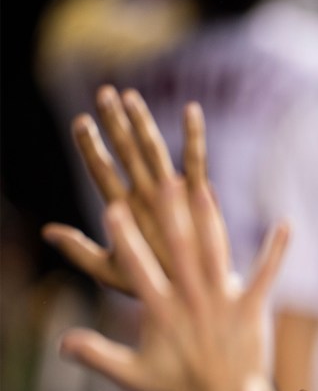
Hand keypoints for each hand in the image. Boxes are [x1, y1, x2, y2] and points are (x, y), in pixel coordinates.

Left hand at [42, 86, 217, 293]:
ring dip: (143, 124)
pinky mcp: (196, 197)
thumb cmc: (152, 286)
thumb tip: (48, 231)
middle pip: (126, 152)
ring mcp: (170, 193)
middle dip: (115, 123)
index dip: (91, 146)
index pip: (102, 170)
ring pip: (154, 151)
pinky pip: (195, 162)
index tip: (81, 122)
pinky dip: (194, 137)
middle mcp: (144, 195)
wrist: (190, 297)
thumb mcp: (109, 271)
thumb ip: (80, 250)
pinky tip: (191, 111)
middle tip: (104, 93)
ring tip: (132, 97)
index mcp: (123, 209)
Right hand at [59, 178, 287, 390]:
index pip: (138, 270)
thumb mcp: (131, 374)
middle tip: (163, 182)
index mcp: (161, 312)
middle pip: (179, 251)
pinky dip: (276, 250)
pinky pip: (266, 274)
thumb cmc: (176, 388)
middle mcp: (192, 301)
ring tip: (203, 187)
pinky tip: (285, 225)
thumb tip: (61, 343)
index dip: (126, 240)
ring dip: (211, 220)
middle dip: (171, 216)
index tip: (115, 210)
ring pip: (216, 253)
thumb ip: (96, 355)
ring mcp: (225, 302)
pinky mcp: (253, 308)